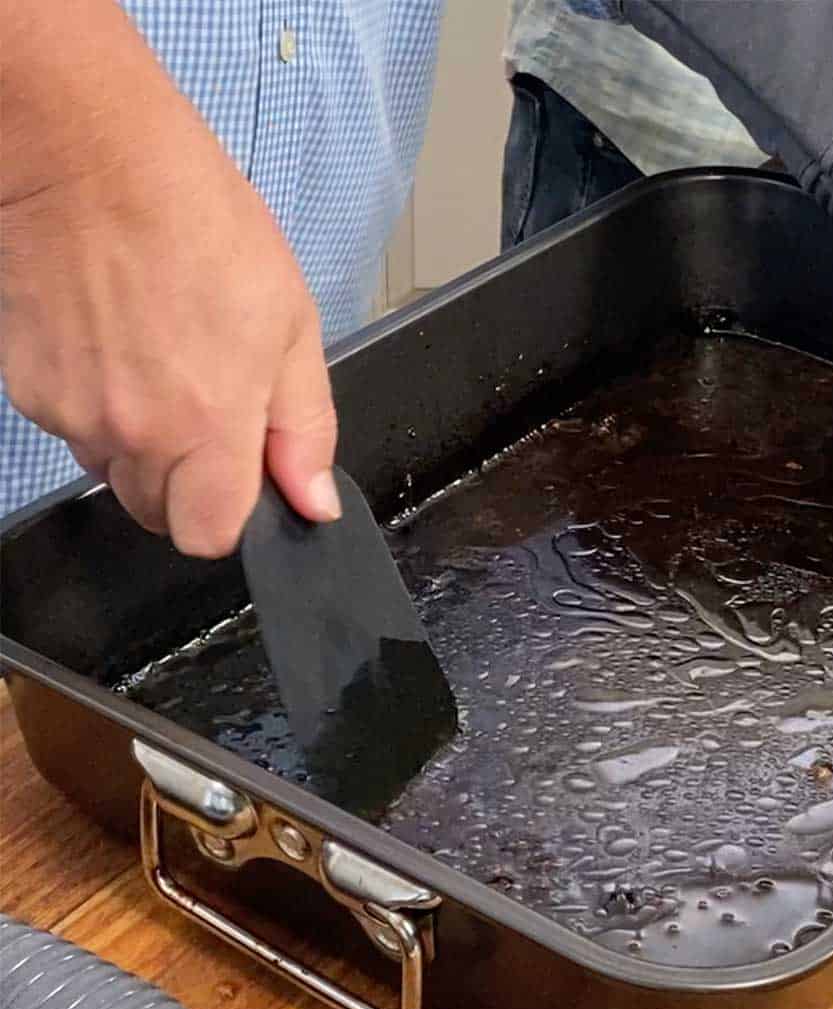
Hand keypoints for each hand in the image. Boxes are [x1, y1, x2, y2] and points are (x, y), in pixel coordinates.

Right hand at [0, 4, 339, 556]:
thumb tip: (313, 505)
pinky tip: (117, 343)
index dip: (230, 513)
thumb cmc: (201, 227)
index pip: (208, 536)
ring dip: (142, 442)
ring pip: (117, 471)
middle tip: (205, 401)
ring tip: (159, 358)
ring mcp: (73, 415)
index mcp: (207, 427)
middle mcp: (133, 435)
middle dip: (189, 480)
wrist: (91, 159)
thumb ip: (304, 429)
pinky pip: (76, 428)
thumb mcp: (291, 327)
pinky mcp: (29, 389)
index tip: (242, 474)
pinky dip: (99, 405)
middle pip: (160, 512)